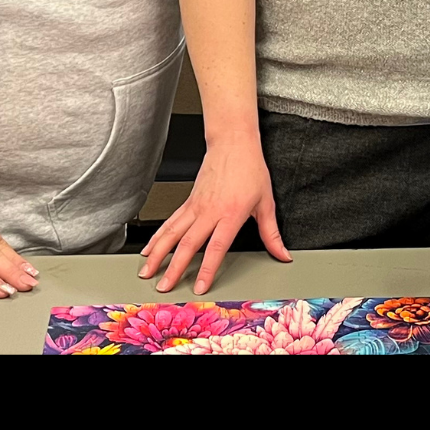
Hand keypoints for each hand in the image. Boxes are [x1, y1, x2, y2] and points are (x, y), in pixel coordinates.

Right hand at [138, 139, 289, 294]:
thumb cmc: (249, 168)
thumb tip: (282, 254)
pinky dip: (158, 237)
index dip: (206, 269)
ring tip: (147, 271)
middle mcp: (209, 211)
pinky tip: (150, 249)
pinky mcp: (188, 201)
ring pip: (172, 233)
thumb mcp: (266, 202)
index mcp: (230, 213)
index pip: (216, 247)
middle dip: (174, 268)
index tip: (199, 286)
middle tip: (165, 287)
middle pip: (187, 244)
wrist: (233, 143)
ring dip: (158, 254)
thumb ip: (271, 234)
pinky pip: (170, 222)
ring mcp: (195, 206)